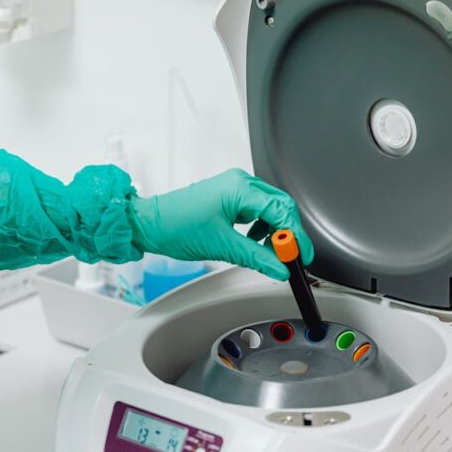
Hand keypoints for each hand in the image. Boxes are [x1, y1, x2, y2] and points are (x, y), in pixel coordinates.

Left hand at [130, 169, 313, 280]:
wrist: (151, 224)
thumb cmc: (176, 226)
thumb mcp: (222, 246)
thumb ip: (257, 258)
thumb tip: (279, 268)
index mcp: (240, 189)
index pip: (282, 211)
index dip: (295, 236)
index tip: (301, 255)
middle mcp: (240, 183)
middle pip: (280, 207)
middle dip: (287, 233)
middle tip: (289, 257)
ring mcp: (234, 189)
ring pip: (269, 209)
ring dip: (273, 232)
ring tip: (269, 253)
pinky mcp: (228, 198)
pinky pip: (255, 211)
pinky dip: (260, 229)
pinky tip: (254, 243)